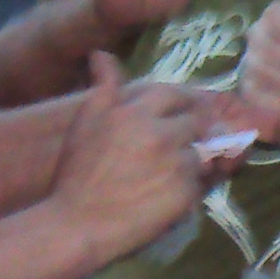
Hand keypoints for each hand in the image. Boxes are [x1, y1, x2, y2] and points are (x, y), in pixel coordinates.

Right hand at [43, 54, 206, 263]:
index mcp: (135, 112)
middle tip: (178, 151)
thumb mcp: (86, 121)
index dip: (182, 104)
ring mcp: (176, 163)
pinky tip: (168, 197)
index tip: (181, 115)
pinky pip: (201, 184)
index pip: (175, 95)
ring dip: (194, 162)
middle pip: (196, 123)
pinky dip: (191, 189)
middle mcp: (160, 132)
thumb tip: (101, 53)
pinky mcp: (186, 193)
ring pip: (203, 154)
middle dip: (192, 133)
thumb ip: (104, 87)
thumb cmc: (77, 174)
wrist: (76, 225)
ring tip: (170, 177)